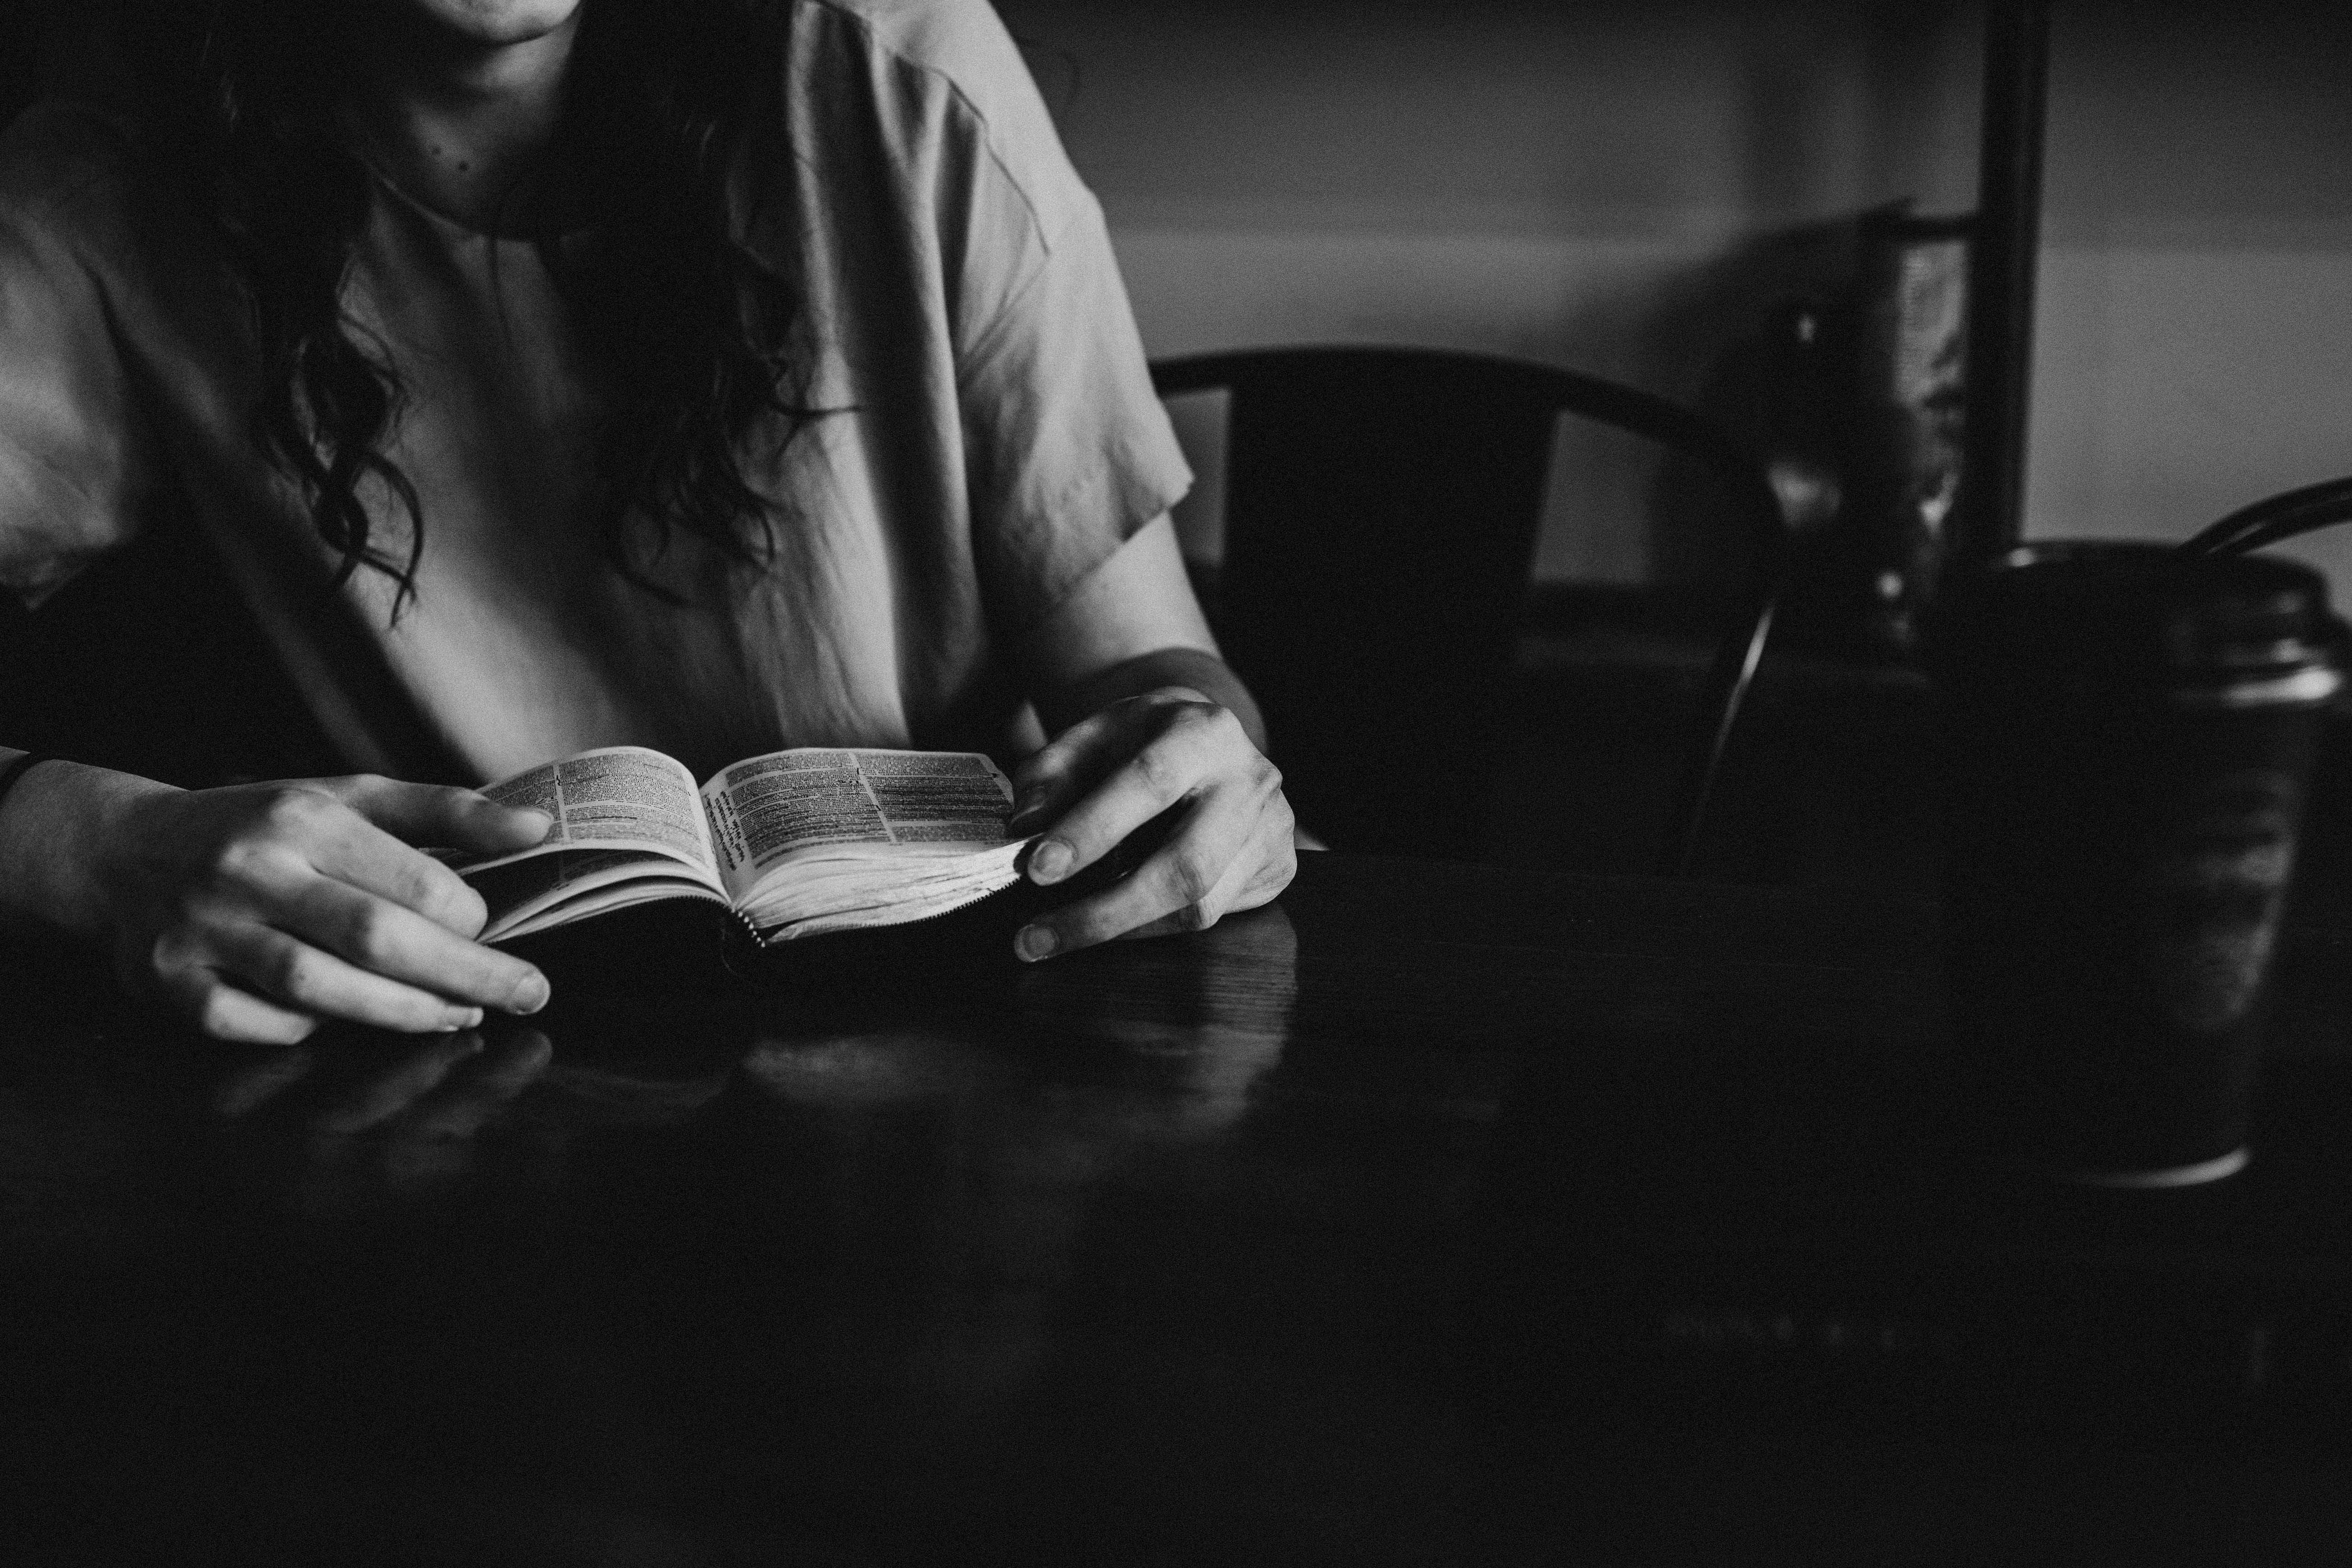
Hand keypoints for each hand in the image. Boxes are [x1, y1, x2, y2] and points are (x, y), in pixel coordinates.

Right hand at [92, 774, 554, 1043]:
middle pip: (375, 938)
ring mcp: (203, 930)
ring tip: (455, 1017)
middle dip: (464, 975)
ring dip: (400, 1013)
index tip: (494, 931)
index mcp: (302, 817)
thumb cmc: (263, 827)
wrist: (123, 850)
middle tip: (525, 993)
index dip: (467, 916)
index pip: (412, 879)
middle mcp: (249, 870)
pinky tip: (348, 1024)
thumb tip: (538, 829)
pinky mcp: (170, 983)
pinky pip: (256, 1025)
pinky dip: (307, 1031)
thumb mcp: (351, 797)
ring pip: (318, 989)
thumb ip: (447, 812)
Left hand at [1006, 688, 1295, 959]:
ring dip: (1123, 930)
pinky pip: (1214, 916)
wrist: (1208, 738)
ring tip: (1063, 933)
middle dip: (1106, 913)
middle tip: (1036, 938)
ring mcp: (1272, 827)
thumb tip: (1024, 830)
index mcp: (1203, 732)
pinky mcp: (1279, 866)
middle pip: (1186, 866)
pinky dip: (1154, 928)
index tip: (1038, 868)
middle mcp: (1249, 780)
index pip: (1150, 781)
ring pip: (1200, 906)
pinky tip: (1118, 919)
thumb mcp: (1090, 735)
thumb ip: (1051, 775)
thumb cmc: (1142, 742)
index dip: (1093, 829)